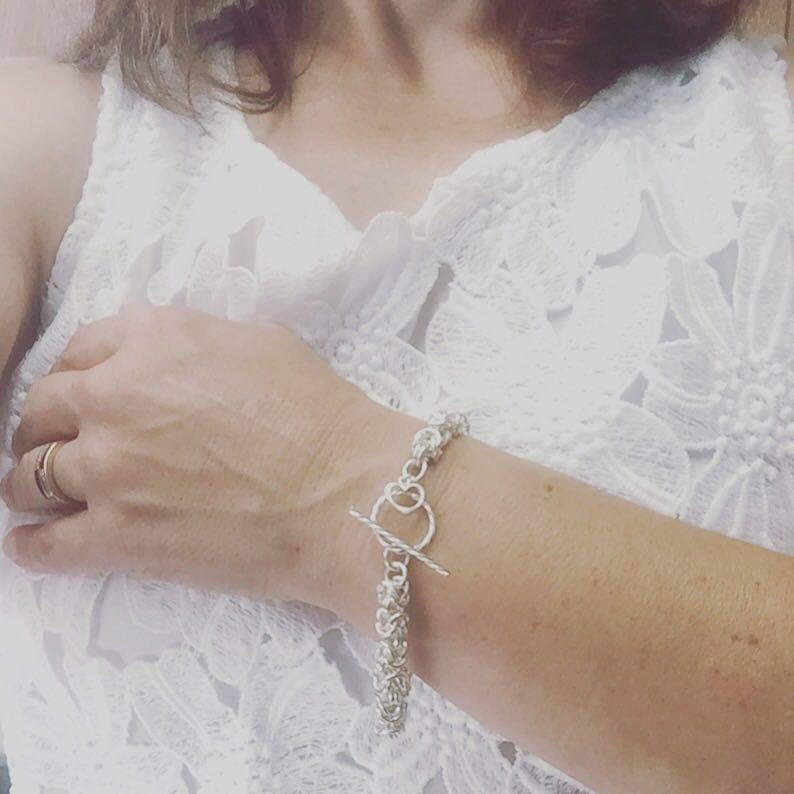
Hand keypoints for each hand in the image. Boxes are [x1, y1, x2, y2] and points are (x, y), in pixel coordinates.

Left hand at [0, 305, 407, 606]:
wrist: (348, 493)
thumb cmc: (320, 414)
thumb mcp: (262, 342)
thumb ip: (196, 340)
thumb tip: (171, 359)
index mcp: (153, 340)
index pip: (78, 351)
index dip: (77, 375)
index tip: (82, 397)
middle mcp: (116, 397)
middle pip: (41, 410)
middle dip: (47, 427)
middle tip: (62, 445)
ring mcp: (110, 469)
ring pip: (26, 476)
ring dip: (33, 483)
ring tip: (47, 496)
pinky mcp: (119, 538)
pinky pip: (42, 546)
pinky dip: (33, 545)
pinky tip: (36, 543)